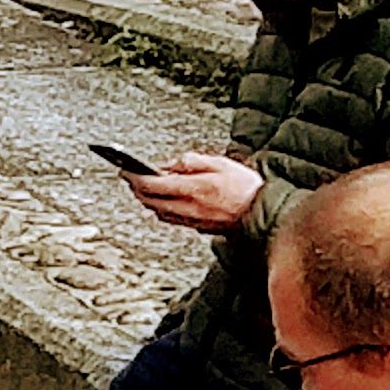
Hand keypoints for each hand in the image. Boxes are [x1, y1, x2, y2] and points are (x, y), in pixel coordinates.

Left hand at [130, 153, 262, 232]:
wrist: (265, 213)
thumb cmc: (245, 186)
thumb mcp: (220, 163)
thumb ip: (192, 162)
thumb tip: (170, 164)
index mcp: (192, 189)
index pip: (151, 185)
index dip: (134, 177)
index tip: (125, 170)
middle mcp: (188, 207)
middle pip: (149, 200)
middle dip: (136, 189)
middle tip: (130, 177)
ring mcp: (191, 220)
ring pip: (157, 211)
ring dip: (147, 199)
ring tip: (144, 187)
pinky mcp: (197, 227)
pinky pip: (170, 218)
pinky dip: (161, 208)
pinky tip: (163, 200)